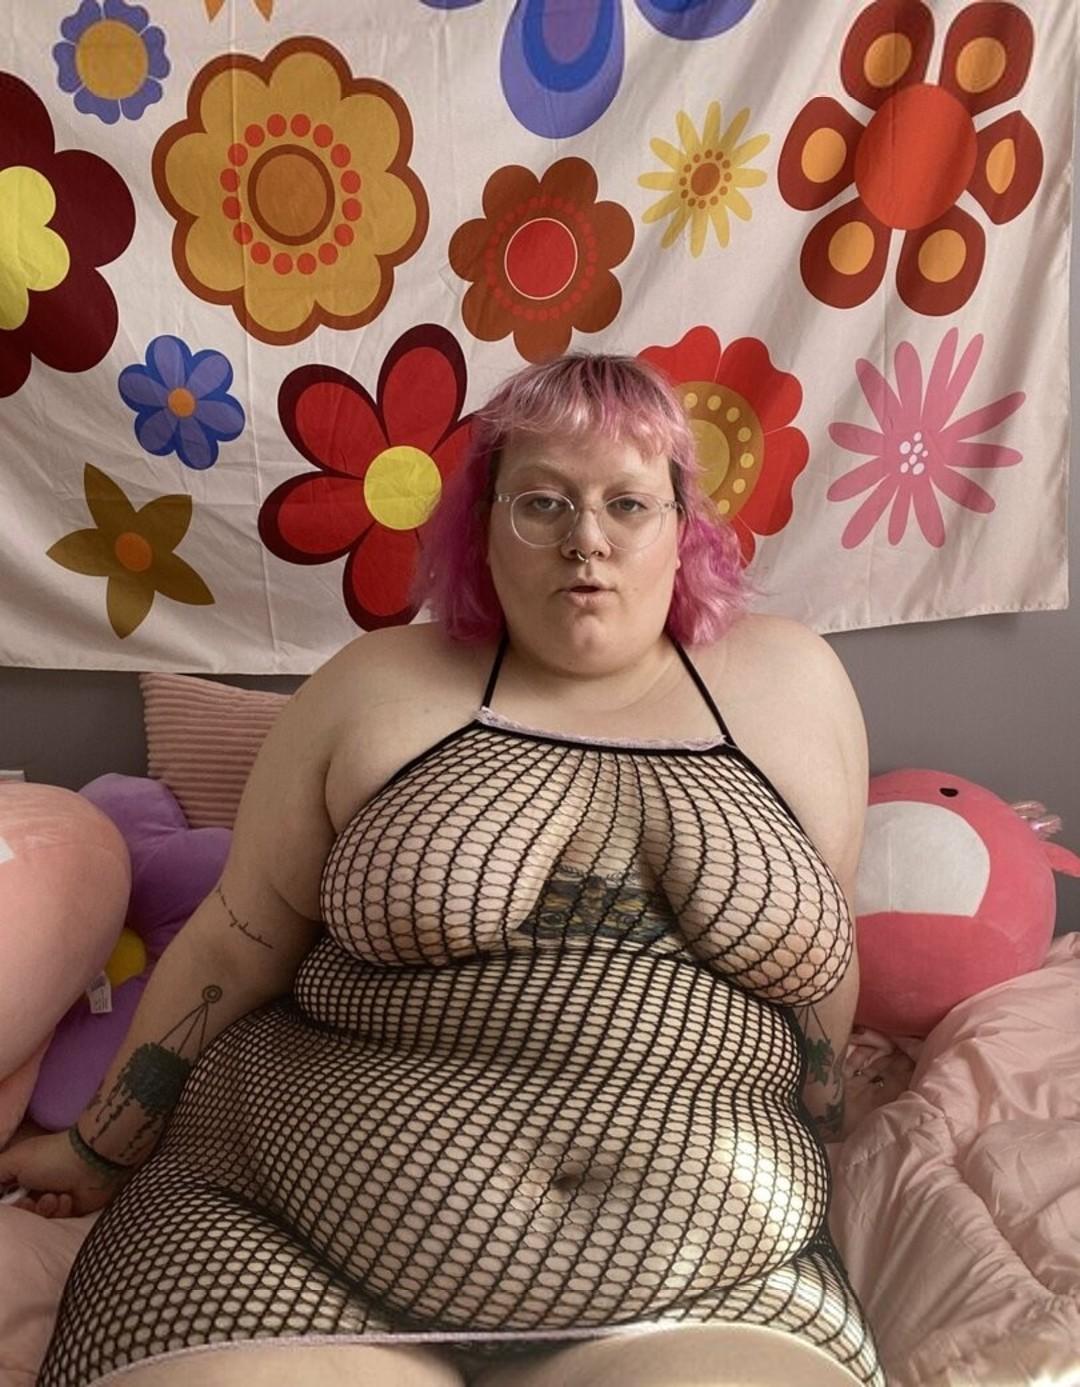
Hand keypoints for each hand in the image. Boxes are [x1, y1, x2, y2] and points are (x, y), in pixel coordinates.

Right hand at [0, 1129, 130, 1217]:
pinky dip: (60, 1210)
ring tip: (52, 1197)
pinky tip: (66, 1198)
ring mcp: (54, 1198)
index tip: (7, 1204)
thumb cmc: (50, 1158)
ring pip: (37, 1218)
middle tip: (30, 1202)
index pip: (7, 1195)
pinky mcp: (70, 1210)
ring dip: (43, 1209)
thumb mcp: (15, 1160)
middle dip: (23, 1209)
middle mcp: (36, 1186)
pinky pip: (56, 1221)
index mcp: (23, 1172)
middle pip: (20, 1211)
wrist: (92, 1162)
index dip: (7, 1204)